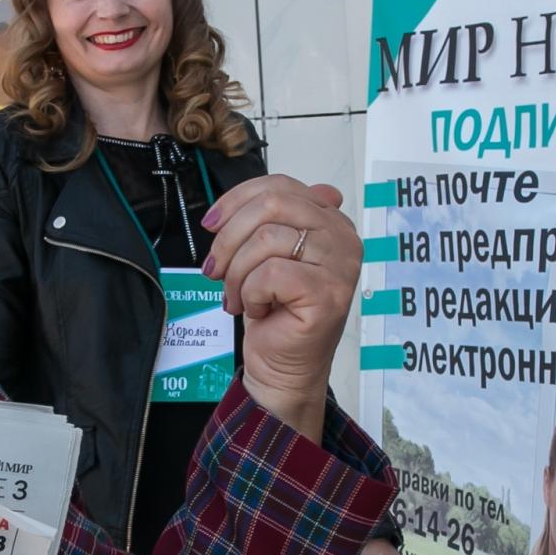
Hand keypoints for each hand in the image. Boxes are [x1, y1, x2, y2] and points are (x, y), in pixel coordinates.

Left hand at [202, 175, 361, 435]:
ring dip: (237, 273)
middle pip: (272, 206)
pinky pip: (270, 273)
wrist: (283, 367)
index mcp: (331, 221)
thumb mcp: (266, 255)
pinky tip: (258, 309)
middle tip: (215, 269)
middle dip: (230, 237)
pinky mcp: (328, 294)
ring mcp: (341, 266)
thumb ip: (269, 221)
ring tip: (237, 297)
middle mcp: (343, 238)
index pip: (281, 186)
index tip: (212, 224)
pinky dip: (251, 293)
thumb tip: (260, 193)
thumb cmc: (274, 313)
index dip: (238, 199)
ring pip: (267, 239)